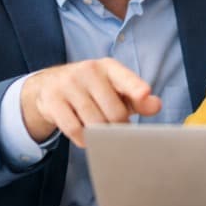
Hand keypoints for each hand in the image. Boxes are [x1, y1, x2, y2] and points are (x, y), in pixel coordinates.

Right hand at [20, 58, 161, 147]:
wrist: (50, 85)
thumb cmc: (92, 90)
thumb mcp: (115, 89)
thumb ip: (137, 99)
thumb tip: (156, 105)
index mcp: (109, 67)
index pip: (125, 78)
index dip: (135, 88)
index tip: (144, 94)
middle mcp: (88, 70)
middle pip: (114, 112)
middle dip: (118, 126)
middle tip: (115, 127)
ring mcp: (68, 84)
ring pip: (95, 124)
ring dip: (101, 135)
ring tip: (100, 131)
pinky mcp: (53, 100)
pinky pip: (75, 129)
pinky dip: (83, 139)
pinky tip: (86, 137)